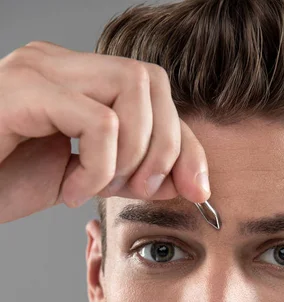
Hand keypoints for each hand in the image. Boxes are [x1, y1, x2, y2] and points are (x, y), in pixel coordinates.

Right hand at [0, 40, 210, 223]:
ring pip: (132, 88)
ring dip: (132, 154)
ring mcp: (40, 69)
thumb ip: (133, 173)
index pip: (155, 92)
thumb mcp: (88, 180)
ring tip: (95, 186)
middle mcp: (60, 63)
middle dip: (167, 146)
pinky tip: (67, 189)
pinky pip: (97, 121)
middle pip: (152, 81)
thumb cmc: (7, 182)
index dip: (187, 144)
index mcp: (78, 80)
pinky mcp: (24, 90)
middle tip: (140, 189)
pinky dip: (97, 167)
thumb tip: (188, 179)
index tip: (199, 191)